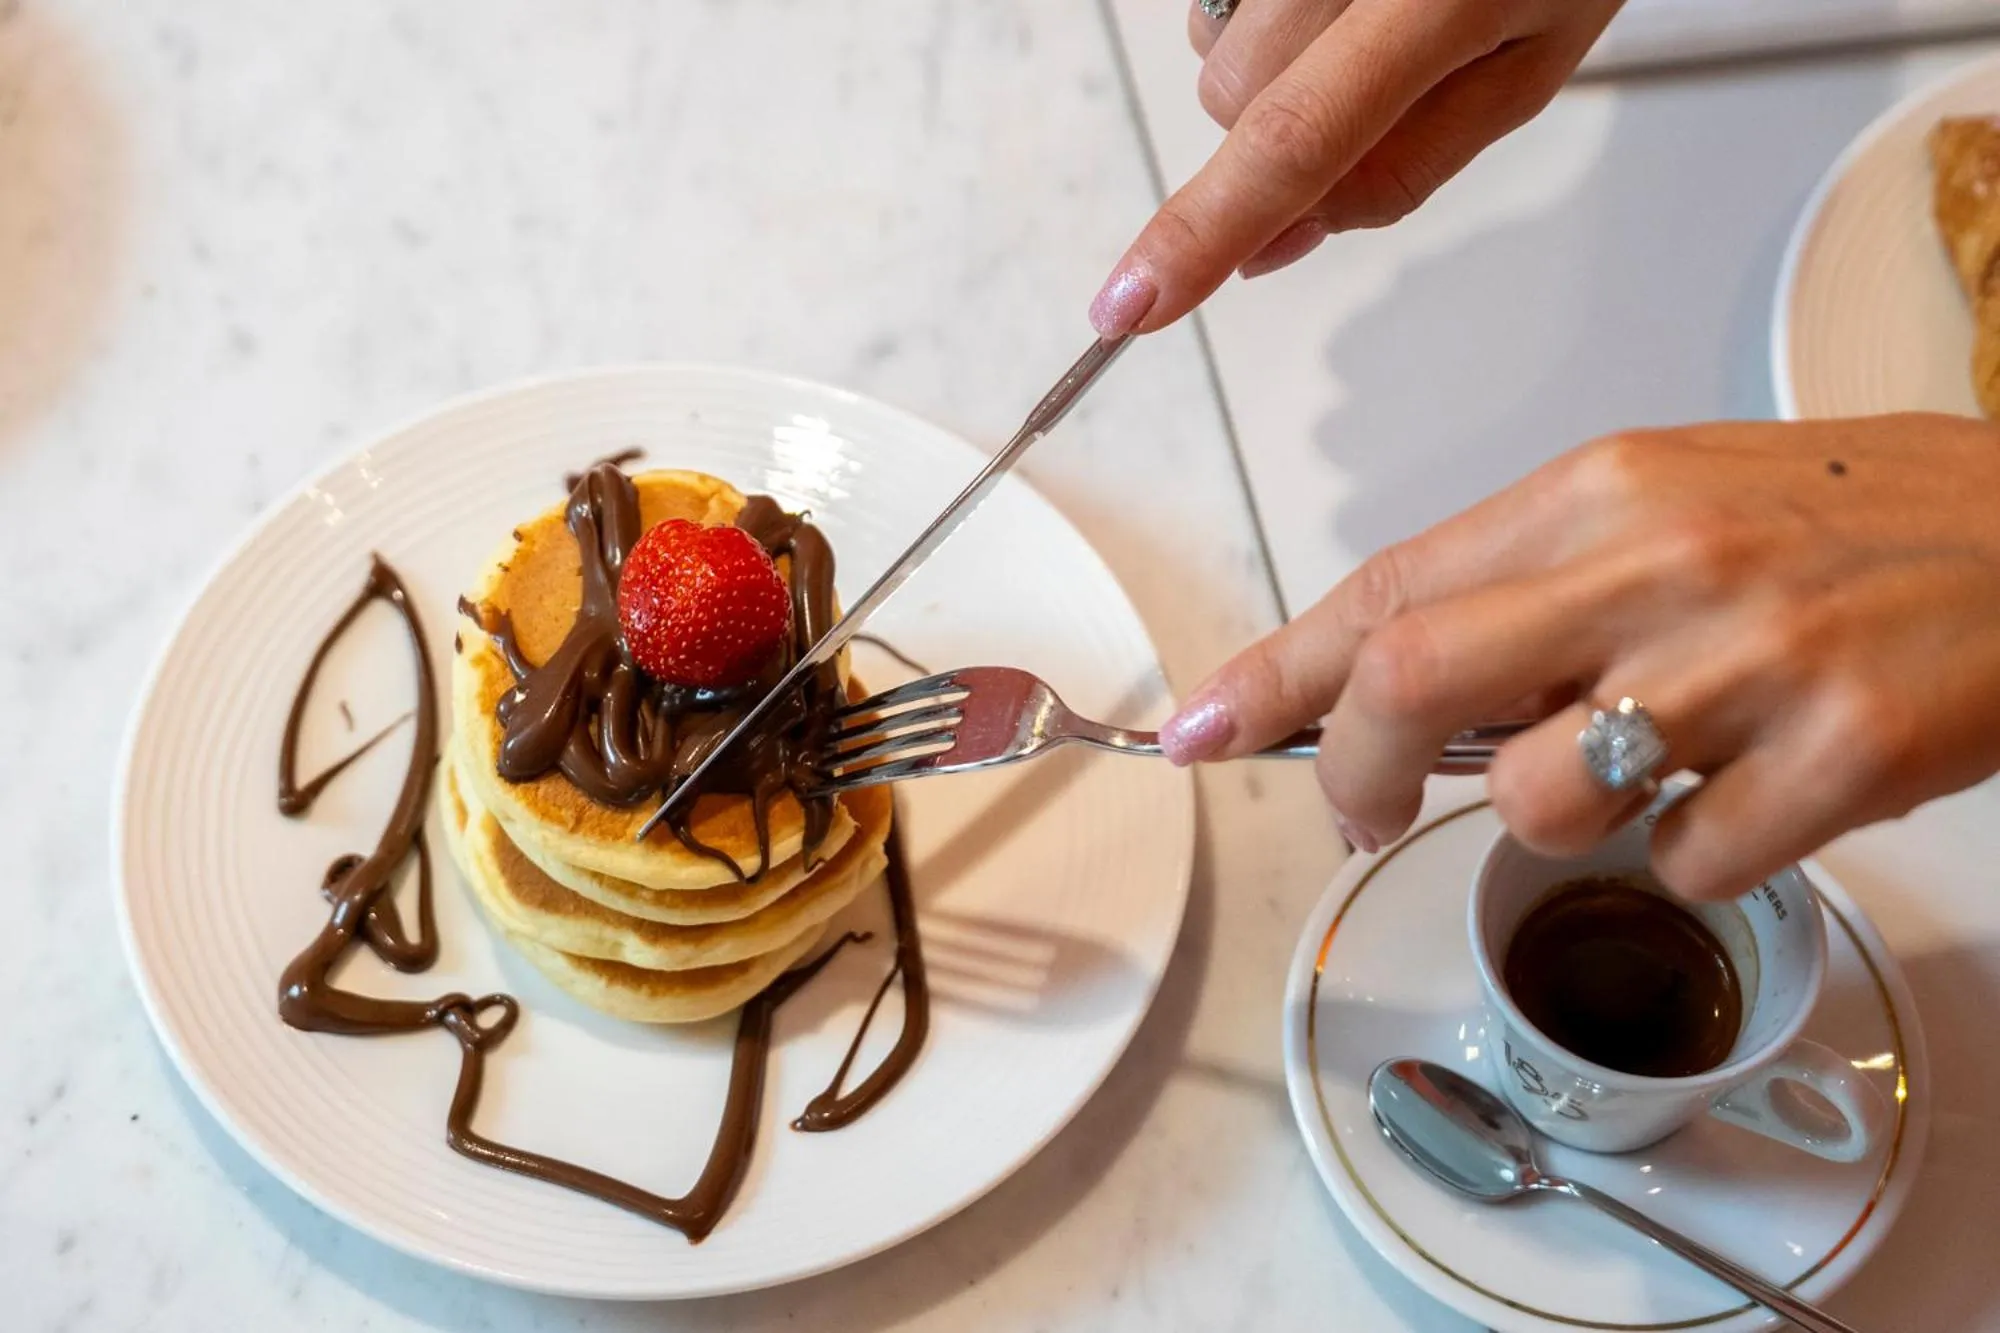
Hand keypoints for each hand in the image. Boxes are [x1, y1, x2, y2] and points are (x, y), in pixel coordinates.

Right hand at [1088, 0, 1622, 336]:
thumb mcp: (1522, 71)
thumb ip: (1403, 171)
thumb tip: (1272, 248)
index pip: (1296, 139)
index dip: (1205, 230)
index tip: (1132, 306)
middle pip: (1235, 98)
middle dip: (1275, 135)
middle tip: (1376, 85)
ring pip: (1214, 47)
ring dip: (1268, 66)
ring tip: (1366, 15)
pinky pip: (1219, 0)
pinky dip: (1265, 15)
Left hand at [1157, 415, 1999, 899]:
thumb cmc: (1852, 520)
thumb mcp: (1669, 505)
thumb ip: (1529, 585)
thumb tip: (1390, 685)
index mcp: (1600, 490)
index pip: (1386, 584)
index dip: (1272, 673)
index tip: (1195, 728)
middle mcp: (1659, 561)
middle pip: (1414, 678)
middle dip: (1352, 765)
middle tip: (1363, 808)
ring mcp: (1751, 661)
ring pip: (1540, 800)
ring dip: (1549, 821)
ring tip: (1634, 773)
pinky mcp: (1844, 754)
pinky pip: (1690, 860)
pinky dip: (1691, 856)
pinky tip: (1748, 797)